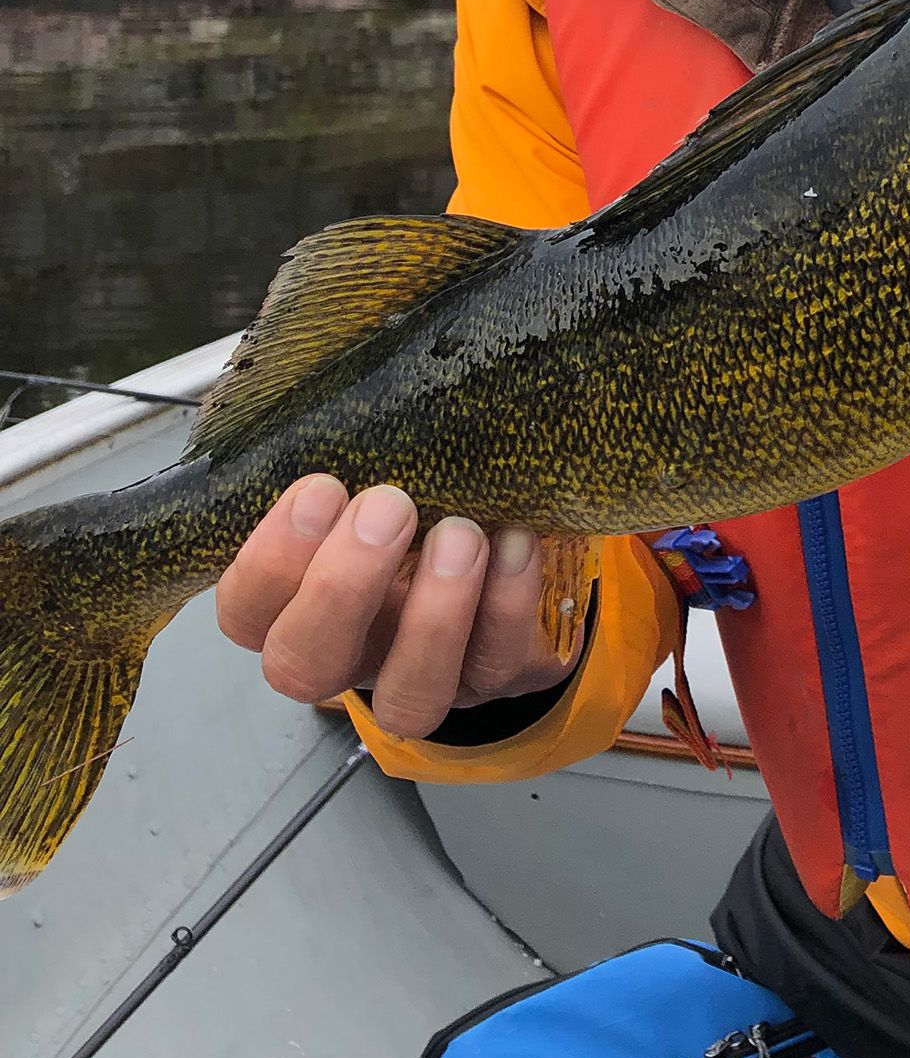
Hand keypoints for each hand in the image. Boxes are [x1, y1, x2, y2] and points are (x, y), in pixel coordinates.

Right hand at [215, 477, 575, 739]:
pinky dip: (507, 602)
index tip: (321, 487)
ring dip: (432, 617)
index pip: (245, 612)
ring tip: (461, 534)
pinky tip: (515, 542)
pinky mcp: (495, 677)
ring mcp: (422, 674)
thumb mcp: (375, 468)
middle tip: (389, 507)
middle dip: (339, 587)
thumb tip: (333, 363)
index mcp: (300, 599)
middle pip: (303, 666)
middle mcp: (351, 649)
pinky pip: (495, 663)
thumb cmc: (422, 495)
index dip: (270, 561)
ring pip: (405, 695)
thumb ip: (349, 442)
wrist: (510, 545)